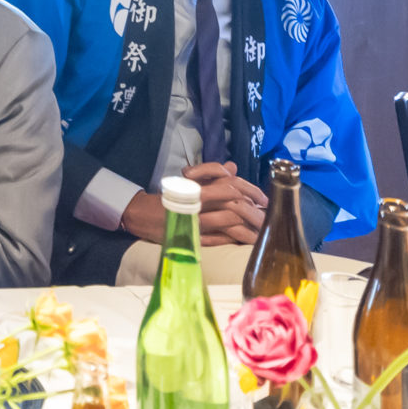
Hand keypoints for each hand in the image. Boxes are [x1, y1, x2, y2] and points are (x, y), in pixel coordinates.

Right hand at [117, 165, 266, 245]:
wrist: (140, 215)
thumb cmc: (167, 197)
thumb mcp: (188, 181)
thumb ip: (212, 175)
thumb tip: (232, 167)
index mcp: (197, 186)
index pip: (229, 183)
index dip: (249, 190)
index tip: (263, 198)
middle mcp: (198, 203)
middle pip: (233, 202)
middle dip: (254, 210)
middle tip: (267, 216)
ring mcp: (196, 222)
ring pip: (229, 222)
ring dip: (249, 226)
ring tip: (262, 230)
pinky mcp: (194, 239)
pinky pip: (220, 240)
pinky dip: (236, 239)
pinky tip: (247, 240)